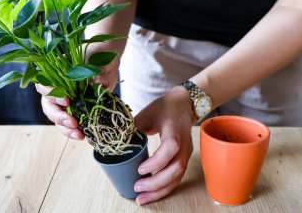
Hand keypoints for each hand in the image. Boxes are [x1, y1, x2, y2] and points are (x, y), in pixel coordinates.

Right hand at [35, 49, 119, 139]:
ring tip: (79, 135)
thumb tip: (98, 83)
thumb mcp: (94, 57)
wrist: (108, 59)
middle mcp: (57, 89)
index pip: (44, 87)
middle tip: (72, 123)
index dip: (52, 95)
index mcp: (54, 75)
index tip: (67, 100)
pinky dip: (76, 131)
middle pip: (49, 107)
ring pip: (59, 119)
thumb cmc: (97, 54)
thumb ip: (94, 69)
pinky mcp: (78, 109)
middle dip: (59, 117)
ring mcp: (67, 101)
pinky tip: (85, 136)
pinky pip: (72, 123)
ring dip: (67, 129)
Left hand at [133, 86, 194, 204]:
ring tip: (142, 198)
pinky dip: (165, 187)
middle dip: (156, 183)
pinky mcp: (185, 157)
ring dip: (160, 190)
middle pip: (176, 167)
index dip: (157, 161)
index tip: (140, 169)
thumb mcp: (146, 113)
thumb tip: (114, 142)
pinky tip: (152, 193)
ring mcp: (187, 151)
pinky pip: (178, 176)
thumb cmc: (164, 108)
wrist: (183, 104)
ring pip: (178, 176)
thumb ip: (133, 128)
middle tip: (137, 188)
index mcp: (174, 129)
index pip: (171, 148)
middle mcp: (184, 143)